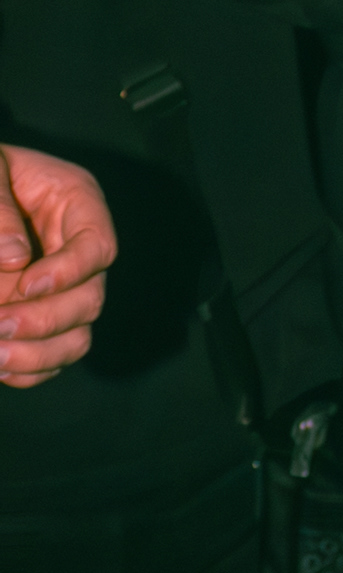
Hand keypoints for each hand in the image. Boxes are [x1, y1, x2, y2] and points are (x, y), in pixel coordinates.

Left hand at [0, 144, 115, 387]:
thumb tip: (14, 259)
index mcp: (77, 203)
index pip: (98, 246)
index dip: (68, 272)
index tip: (24, 286)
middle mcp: (78, 249)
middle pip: (90, 299)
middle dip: (44, 320)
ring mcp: (64, 286)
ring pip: (77, 336)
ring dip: (37, 354)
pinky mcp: (44, 315)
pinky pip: (52, 354)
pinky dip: (28, 369)